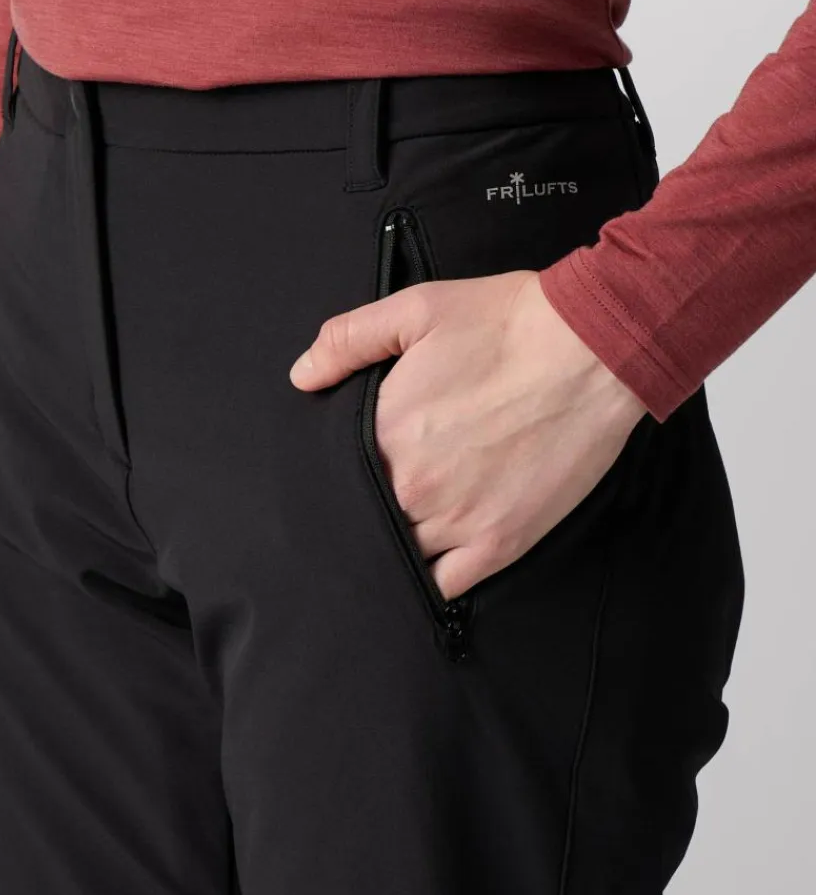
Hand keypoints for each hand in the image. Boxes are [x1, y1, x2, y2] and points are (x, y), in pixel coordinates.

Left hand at [290, 271, 646, 598]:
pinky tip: (432, 562)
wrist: (591, 348)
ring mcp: (457, 520)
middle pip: (368, 516)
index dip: (340, 472)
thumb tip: (302, 376)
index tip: (351, 469)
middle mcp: (413, 486)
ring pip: (402, 553)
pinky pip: (448, 585)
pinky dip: (434, 579)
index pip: (336, 474)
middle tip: (384, 492)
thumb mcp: (416, 309)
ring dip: (398, 542)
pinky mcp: (502, 541)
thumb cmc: (505, 323)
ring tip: (406, 526)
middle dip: (368, 506)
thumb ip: (348, 340)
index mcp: (384, 433)